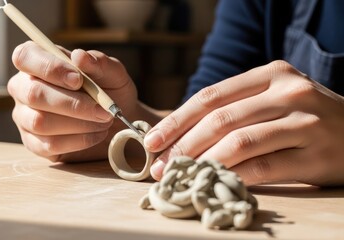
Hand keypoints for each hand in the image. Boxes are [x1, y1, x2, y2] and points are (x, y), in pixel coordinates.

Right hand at [7, 41, 138, 161]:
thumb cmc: (110, 91)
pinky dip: (79, 141)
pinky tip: (97, 134)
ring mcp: (25, 117)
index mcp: (36, 61)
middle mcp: (24, 88)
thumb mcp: (112, 73)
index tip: (78, 80)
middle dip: (73, 104)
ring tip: (103, 121)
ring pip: (40, 121)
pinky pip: (48, 144)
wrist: (119, 123)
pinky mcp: (33, 143)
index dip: (50, 68)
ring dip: (79, 124)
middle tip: (103, 109)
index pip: (25, 57)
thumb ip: (99, 62)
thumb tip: (79, 56)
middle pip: (33, 94)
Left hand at [145, 60, 343, 186]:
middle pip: (220, 119)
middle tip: (160, 165)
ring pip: (239, 142)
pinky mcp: (316, 154)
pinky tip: (213, 182)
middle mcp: (289, 92)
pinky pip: (263, 167)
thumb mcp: (274, 100)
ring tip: (181, 175)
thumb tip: (181, 133)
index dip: (177, 119)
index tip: (152, 139)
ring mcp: (306, 121)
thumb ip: (235, 109)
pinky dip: (232, 176)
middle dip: (182, 144)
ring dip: (202, 162)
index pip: (211, 96)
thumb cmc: (306, 118)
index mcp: (272, 74)